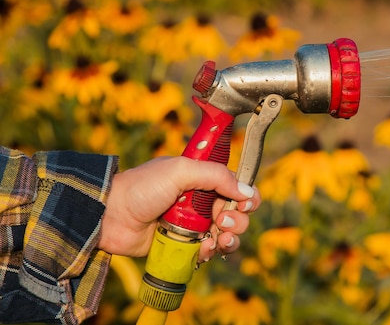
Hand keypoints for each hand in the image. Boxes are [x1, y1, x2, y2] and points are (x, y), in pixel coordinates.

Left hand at [98, 156, 259, 261]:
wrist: (110, 216)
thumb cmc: (142, 187)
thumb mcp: (180, 170)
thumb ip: (216, 175)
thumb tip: (247, 191)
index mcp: (202, 179)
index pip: (236, 187)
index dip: (247, 196)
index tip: (245, 203)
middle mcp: (201, 201)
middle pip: (236, 213)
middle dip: (237, 219)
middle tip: (221, 221)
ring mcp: (193, 224)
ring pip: (226, 234)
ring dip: (230, 238)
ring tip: (219, 239)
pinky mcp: (184, 245)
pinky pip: (208, 251)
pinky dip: (211, 251)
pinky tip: (204, 248)